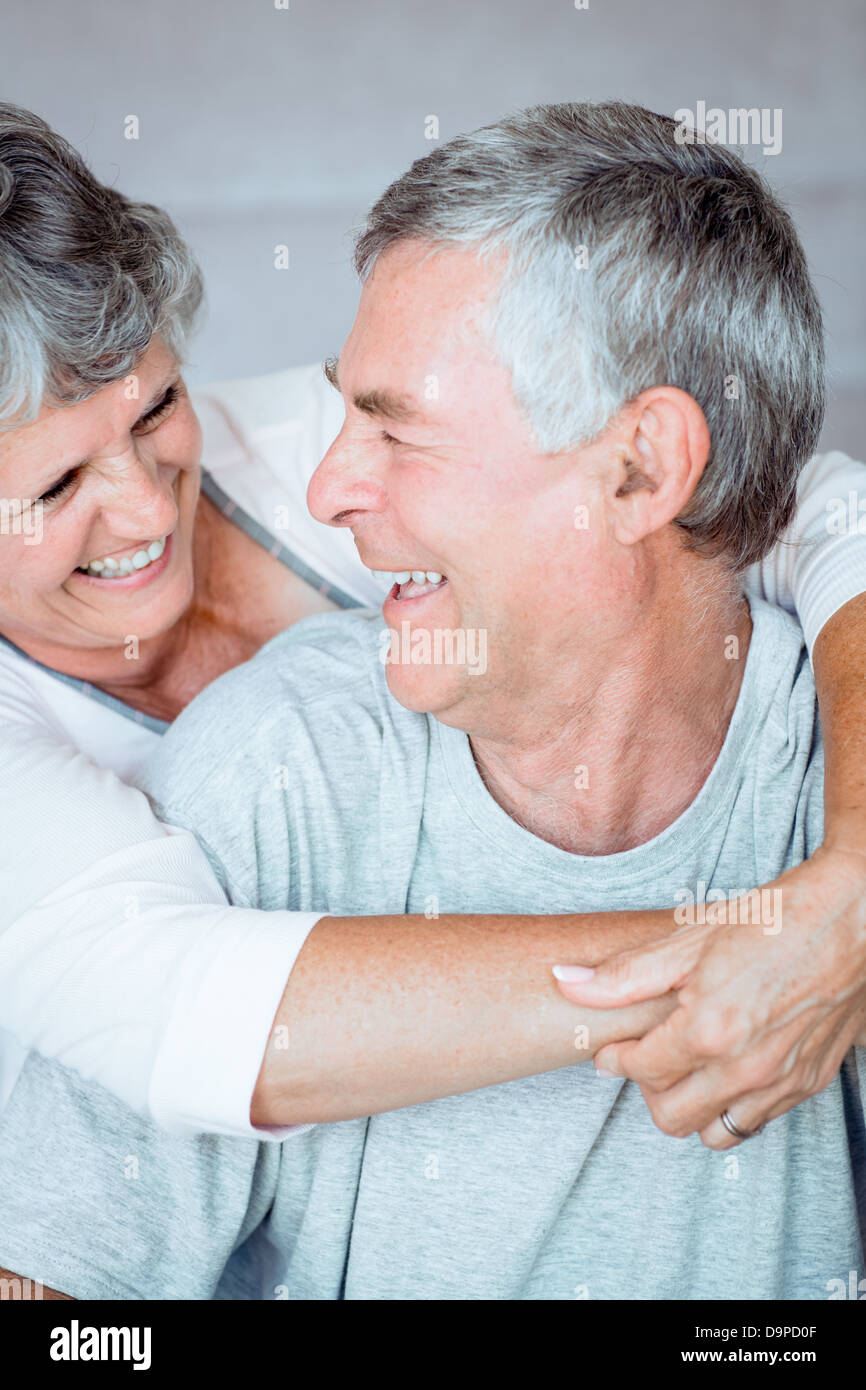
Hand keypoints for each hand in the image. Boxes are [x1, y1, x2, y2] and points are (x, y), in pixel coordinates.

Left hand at [554, 846, 865, 1147]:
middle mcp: (746, 1067)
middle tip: (648, 1054)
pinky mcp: (809, 1082)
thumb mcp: (688, 939)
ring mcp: (781, 1081)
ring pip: (713, 1132)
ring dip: (691, 1106)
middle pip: (670, 1117)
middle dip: (648, 1089)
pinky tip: (726, 1066)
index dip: (615, 1058)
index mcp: (709, 1029)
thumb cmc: (770, 920)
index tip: (613, 1046)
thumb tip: (565, 983)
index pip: (639, 1070)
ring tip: (686, 1065)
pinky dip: (731, 1105)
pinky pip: (755, 1122)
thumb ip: (623, 974)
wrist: (849, 918)